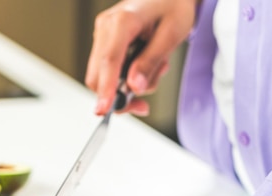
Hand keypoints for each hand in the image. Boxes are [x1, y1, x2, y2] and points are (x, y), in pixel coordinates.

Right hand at [85, 0, 198, 115]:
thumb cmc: (173, 6)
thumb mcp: (172, 34)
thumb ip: (151, 61)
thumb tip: (134, 87)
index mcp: (122, 21)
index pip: (109, 61)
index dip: (106, 89)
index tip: (104, 109)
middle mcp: (105, 27)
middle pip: (98, 75)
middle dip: (118, 95)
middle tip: (142, 105)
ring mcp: (102, 35)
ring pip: (102, 77)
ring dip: (127, 86)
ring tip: (155, 69)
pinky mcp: (104, 42)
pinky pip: (107, 71)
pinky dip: (125, 79)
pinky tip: (144, 67)